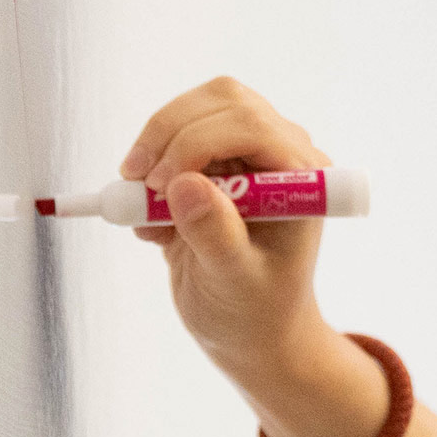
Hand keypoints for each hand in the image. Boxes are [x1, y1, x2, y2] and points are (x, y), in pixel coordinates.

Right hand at [122, 77, 389, 436]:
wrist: (249, 334)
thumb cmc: (256, 314)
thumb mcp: (236, 284)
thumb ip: (216, 235)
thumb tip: (185, 183)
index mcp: (300, 178)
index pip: (250, 124)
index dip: (197, 141)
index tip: (161, 187)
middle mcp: (277, 156)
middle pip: (219, 101)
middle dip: (169, 135)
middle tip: (137, 185)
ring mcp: (244, 156)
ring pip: (190, 113)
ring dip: (153, 154)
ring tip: (142, 213)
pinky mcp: (210, 167)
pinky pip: (170, 145)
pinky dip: (147, 179)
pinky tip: (151, 228)